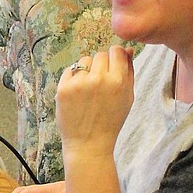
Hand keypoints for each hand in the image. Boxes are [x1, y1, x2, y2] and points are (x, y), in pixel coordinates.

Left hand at [56, 45, 134, 160]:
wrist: (88, 142)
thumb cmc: (111, 120)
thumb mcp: (127, 97)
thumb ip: (129, 71)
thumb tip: (127, 49)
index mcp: (118, 81)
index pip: (116, 51)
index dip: (115, 56)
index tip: (112, 63)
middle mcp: (98, 79)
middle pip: (100, 55)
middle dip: (101, 65)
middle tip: (100, 82)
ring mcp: (79, 83)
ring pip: (84, 61)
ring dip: (87, 70)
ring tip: (88, 88)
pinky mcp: (63, 88)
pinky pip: (69, 70)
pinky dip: (73, 78)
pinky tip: (77, 93)